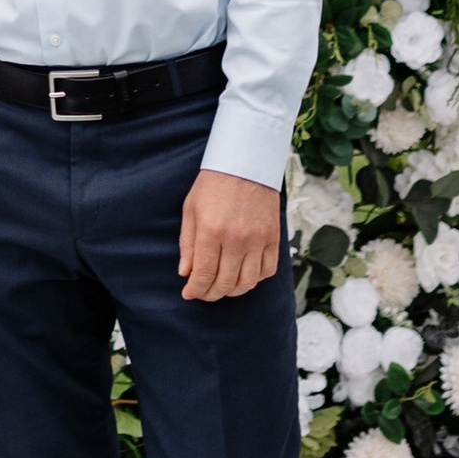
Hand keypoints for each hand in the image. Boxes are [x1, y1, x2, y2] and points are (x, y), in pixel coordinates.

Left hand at [177, 166, 281, 302]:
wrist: (245, 164)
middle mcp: (236, 239)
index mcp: (212, 231)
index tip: (189, 293)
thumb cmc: (213, 185)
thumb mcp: (191, 210)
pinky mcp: (273, 237)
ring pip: (247, 282)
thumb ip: (188, 244)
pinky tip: (244, 276)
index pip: (204, 274)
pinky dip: (255, 279)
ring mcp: (258, 239)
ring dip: (233, 291)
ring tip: (222, 288)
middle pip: (225, 283)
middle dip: (211, 293)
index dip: (195, 289)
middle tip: (203, 293)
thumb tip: (186, 273)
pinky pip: (267, 270)